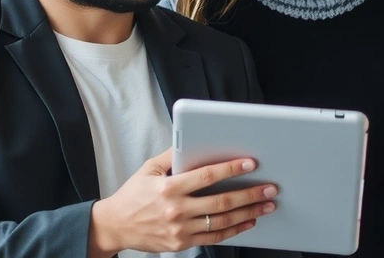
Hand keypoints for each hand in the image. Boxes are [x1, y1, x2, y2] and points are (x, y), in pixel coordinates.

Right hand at [88, 150, 277, 256]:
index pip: (206, 176)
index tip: (250, 164)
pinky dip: (235, 230)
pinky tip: (248, 221)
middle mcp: (175, 209)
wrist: (114, 225)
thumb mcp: (148, 169)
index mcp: (168, 187)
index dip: (230, 169)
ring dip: (248, 212)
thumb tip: (193, 140)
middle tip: (269, 188)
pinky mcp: (181, 243)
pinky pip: (214, 238)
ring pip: (222, 222)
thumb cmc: (132, 195)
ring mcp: (179, 229)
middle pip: (221, 201)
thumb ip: (171, 155)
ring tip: (266, 205)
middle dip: (250, 194)